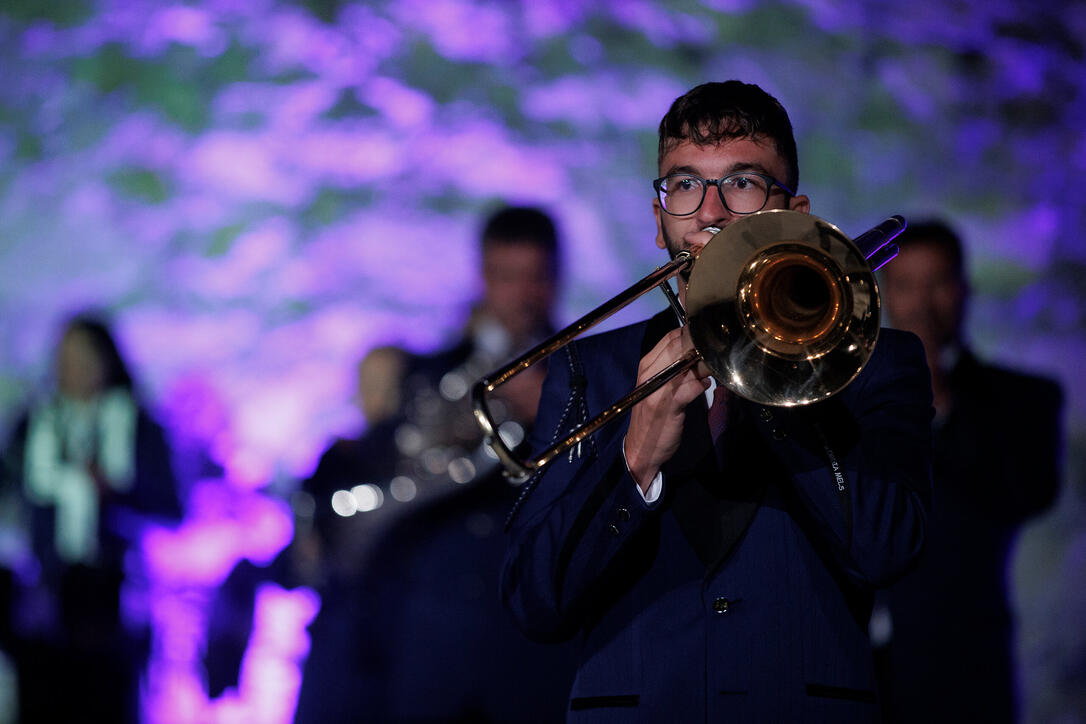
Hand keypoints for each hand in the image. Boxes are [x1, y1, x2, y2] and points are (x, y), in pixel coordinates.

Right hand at [623, 328, 708, 492]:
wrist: (641, 448)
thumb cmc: (653, 416)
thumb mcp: (660, 387)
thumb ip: (676, 369)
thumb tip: (701, 353)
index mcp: (647, 365)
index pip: (671, 337)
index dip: (692, 334)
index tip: (708, 338)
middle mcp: (650, 373)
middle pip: (680, 346)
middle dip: (701, 346)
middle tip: (717, 351)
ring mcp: (658, 388)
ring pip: (687, 363)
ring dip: (705, 365)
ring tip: (713, 369)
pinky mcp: (668, 405)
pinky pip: (690, 387)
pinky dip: (701, 385)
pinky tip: (705, 387)